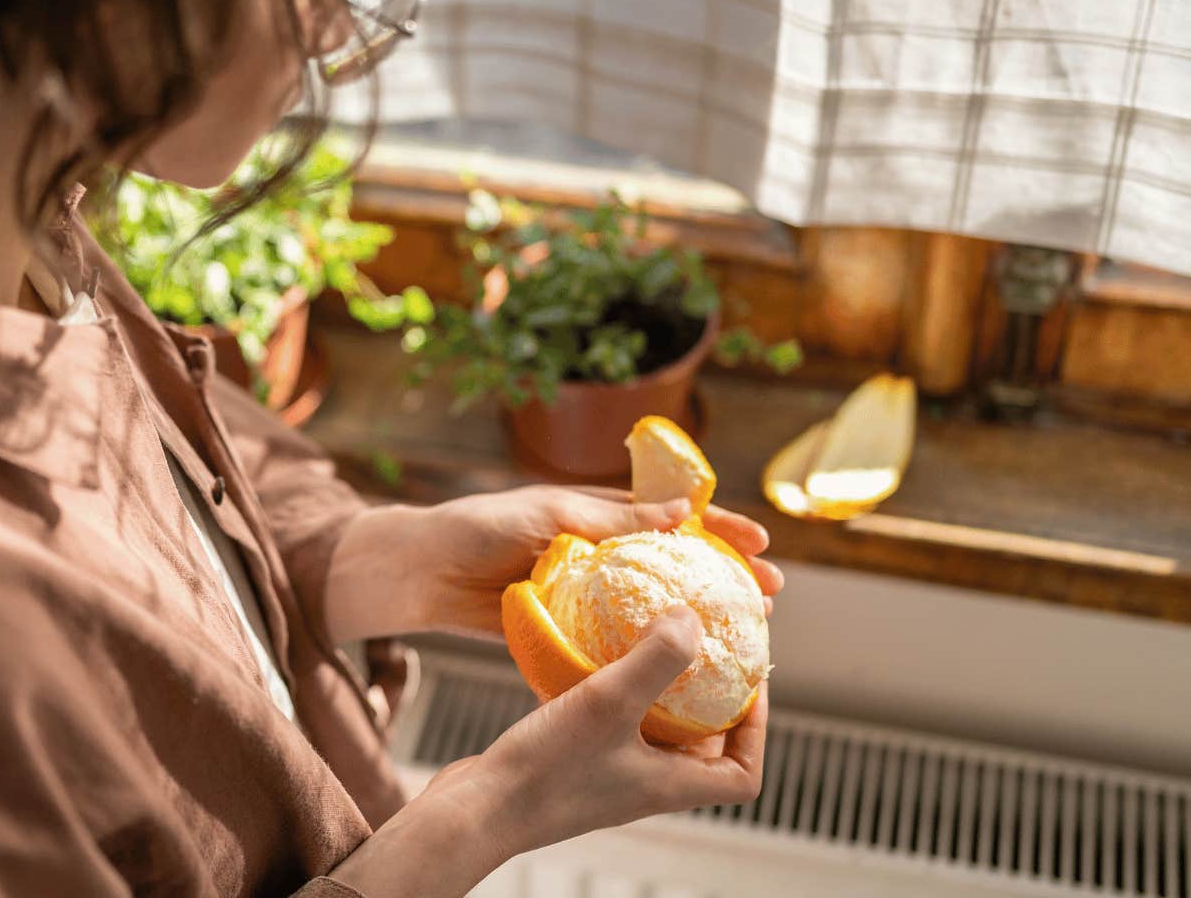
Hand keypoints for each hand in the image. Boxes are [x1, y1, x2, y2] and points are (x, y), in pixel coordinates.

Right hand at [330, 609, 770, 893]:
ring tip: (650, 639)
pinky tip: (591, 652)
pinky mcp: (574, 761)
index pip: (743, 775)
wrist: (475, 811)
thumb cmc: (544, 775)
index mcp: (669, 784)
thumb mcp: (609, 705)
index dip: (759, 731)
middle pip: (703, 746)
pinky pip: (610, 721)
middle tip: (702, 647)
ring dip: (658, 688)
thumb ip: (657, 661)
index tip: (749, 683)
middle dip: (709, 696)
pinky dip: (611, 688)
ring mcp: (609, 773)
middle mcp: (645, 783)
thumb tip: (695, 621)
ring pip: (653, 730)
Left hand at [413, 485, 783, 636]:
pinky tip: (676, 676)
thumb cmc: (478, 528)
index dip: (718, 529)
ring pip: (653, 611)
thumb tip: (680, 514)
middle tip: (770, 599)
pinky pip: (613, 646)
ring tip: (740, 640)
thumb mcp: (549, 514)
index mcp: (598, 516)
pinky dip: (645, 658)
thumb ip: (610, 520)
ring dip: (695, 623)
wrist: (420, 572)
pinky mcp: (565, 634)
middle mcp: (600, 556)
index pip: (672, 518)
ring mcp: (586, 598)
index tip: (761, 543)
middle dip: (724, 580)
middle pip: (675, 569)